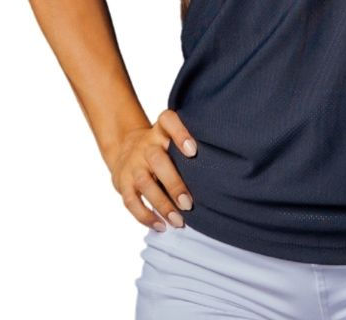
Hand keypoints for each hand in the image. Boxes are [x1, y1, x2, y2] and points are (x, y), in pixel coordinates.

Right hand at [107, 108, 198, 230]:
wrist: (125, 147)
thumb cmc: (161, 146)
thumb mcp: (170, 137)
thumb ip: (189, 147)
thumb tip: (222, 170)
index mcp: (160, 130)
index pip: (168, 121)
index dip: (180, 133)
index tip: (193, 151)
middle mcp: (145, 145)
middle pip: (157, 159)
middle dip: (174, 183)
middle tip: (189, 204)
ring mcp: (132, 164)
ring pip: (145, 183)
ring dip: (162, 204)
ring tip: (178, 221)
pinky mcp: (122, 183)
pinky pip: (131, 201)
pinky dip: (146, 216)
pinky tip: (161, 226)